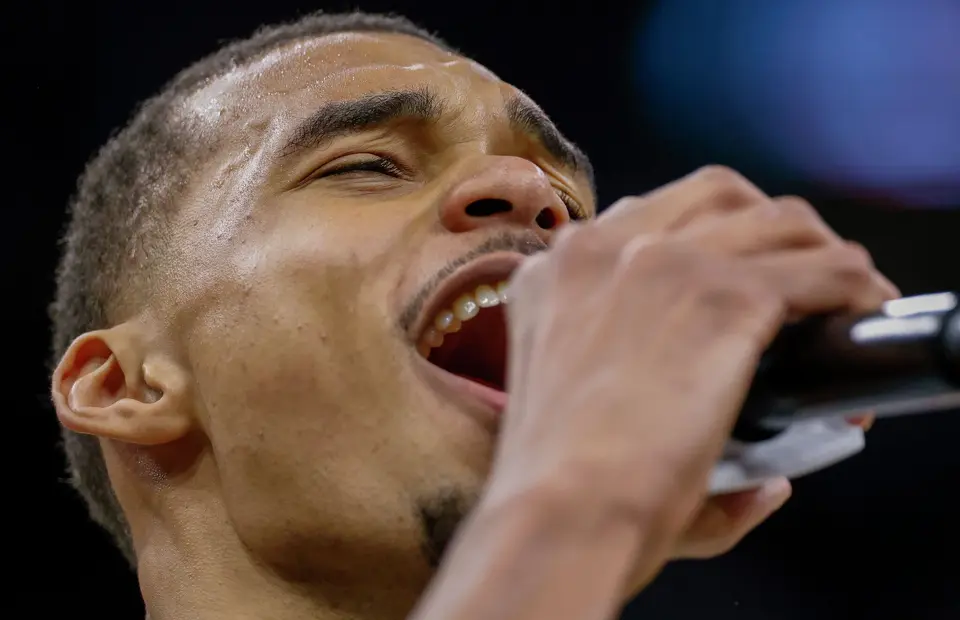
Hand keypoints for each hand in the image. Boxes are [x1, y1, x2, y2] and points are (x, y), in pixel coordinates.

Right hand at [490, 166, 897, 593]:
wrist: (558, 514)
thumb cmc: (552, 487)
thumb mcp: (559, 420)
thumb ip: (634, 407)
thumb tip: (762, 478)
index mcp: (557, 272)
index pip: (649, 219)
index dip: (705, 242)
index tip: (732, 277)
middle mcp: (605, 246)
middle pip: (716, 195)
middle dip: (764, 227)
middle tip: (791, 280)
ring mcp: (668, 263)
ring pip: (778, 220)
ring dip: (815, 253)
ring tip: (838, 300)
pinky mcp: (728, 297)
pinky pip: (826, 270)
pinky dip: (856, 291)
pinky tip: (863, 318)